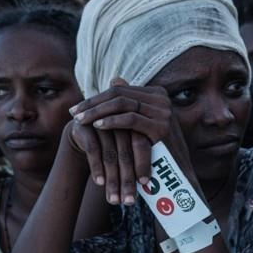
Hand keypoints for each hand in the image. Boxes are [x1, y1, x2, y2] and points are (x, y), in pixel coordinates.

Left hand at [69, 80, 180, 205]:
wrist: (178, 173)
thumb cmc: (156, 148)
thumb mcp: (144, 122)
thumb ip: (131, 102)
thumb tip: (115, 80)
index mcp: (158, 95)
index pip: (120, 90)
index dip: (96, 98)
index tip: (77, 108)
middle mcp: (162, 99)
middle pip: (119, 94)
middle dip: (93, 103)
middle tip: (74, 113)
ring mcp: (164, 112)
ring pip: (122, 104)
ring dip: (97, 111)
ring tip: (80, 120)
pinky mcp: (162, 127)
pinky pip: (130, 119)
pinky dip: (111, 121)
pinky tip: (96, 126)